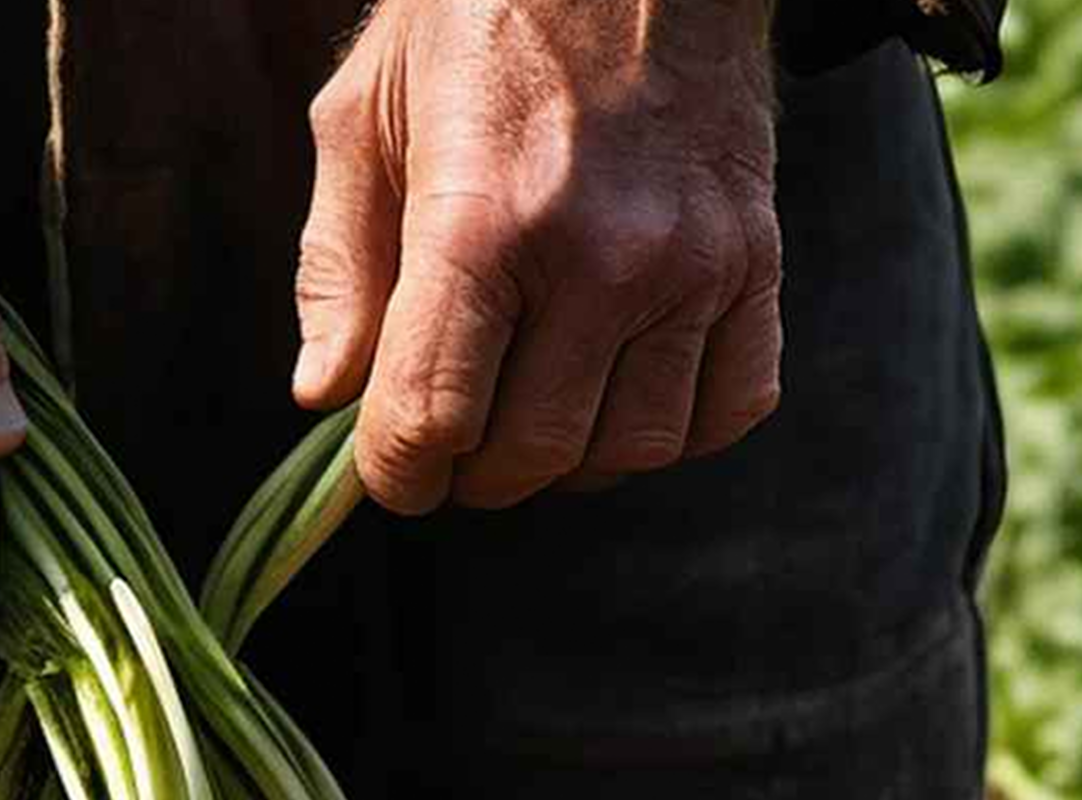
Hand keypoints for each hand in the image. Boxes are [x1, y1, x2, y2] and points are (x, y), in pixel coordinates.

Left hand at [293, 0, 780, 513]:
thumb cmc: (479, 14)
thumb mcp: (365, 115)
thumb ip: (337, 266)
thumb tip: (324, 396)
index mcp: (482, 219)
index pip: (431, 420)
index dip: (397, 472)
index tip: (393, 466)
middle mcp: (601, 253)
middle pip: (527, 455)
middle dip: (473, 472)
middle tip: (455, 434)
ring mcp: (692, 262)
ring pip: (626, 453)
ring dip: (567, 457)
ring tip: (532, 404)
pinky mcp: (757, 258)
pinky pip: (726, 410)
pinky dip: (670, 428)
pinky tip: (619, 385)